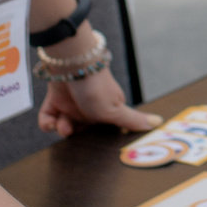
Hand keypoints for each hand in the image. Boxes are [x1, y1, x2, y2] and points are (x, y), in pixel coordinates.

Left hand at [37, 37, 159, 136]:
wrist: (71, 65)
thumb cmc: (97, 88)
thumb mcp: (116, 109)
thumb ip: (133, 121)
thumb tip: (160, 123)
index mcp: (107, 111)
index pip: (102, 130)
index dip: (95, 138)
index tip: (91, 142)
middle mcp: (90, 108)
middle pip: (81, 131)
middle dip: (75, 135)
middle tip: (71, 132)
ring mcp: (72, 103)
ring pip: (64, 125)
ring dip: (61, 128)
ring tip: (61, 125)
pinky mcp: (55, 98)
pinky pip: (48, 116)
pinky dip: (47, 122)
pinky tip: (50, 122)